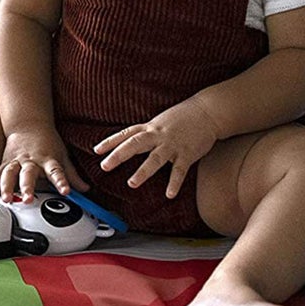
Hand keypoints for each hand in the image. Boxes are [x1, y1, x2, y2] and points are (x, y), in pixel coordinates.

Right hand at [0, 126, 86, 200]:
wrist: (29, 124)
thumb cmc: (47, 142)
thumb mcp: (62, 156)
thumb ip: (72, 175)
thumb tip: (86, 189)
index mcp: (47, 159)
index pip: (56, 171)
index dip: (61, 181)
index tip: (65, 191)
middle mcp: (30, 161)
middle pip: (28, 173)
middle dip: (27, 186)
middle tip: (28, 198)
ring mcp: (16, 161)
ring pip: (9, 174)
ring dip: (7, 187)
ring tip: (6, 199)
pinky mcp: (5, 163)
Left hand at [94, 98, 219, 198]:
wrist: (208, 111)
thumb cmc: (182, 117)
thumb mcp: (159, 121)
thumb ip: (145, 132)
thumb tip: (130, 140)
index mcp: (150, 128)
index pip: (126, 134)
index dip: (110, 142)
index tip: (96, 150)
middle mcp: (158, 135)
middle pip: (135, 144)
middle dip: (119, 155)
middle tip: (105, 166)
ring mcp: (173, 145)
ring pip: (155, 158)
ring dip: (143, 171)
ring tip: (132, 183)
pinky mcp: (188, 153)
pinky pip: (180, 170)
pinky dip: (174, 182)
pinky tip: (169, 194)